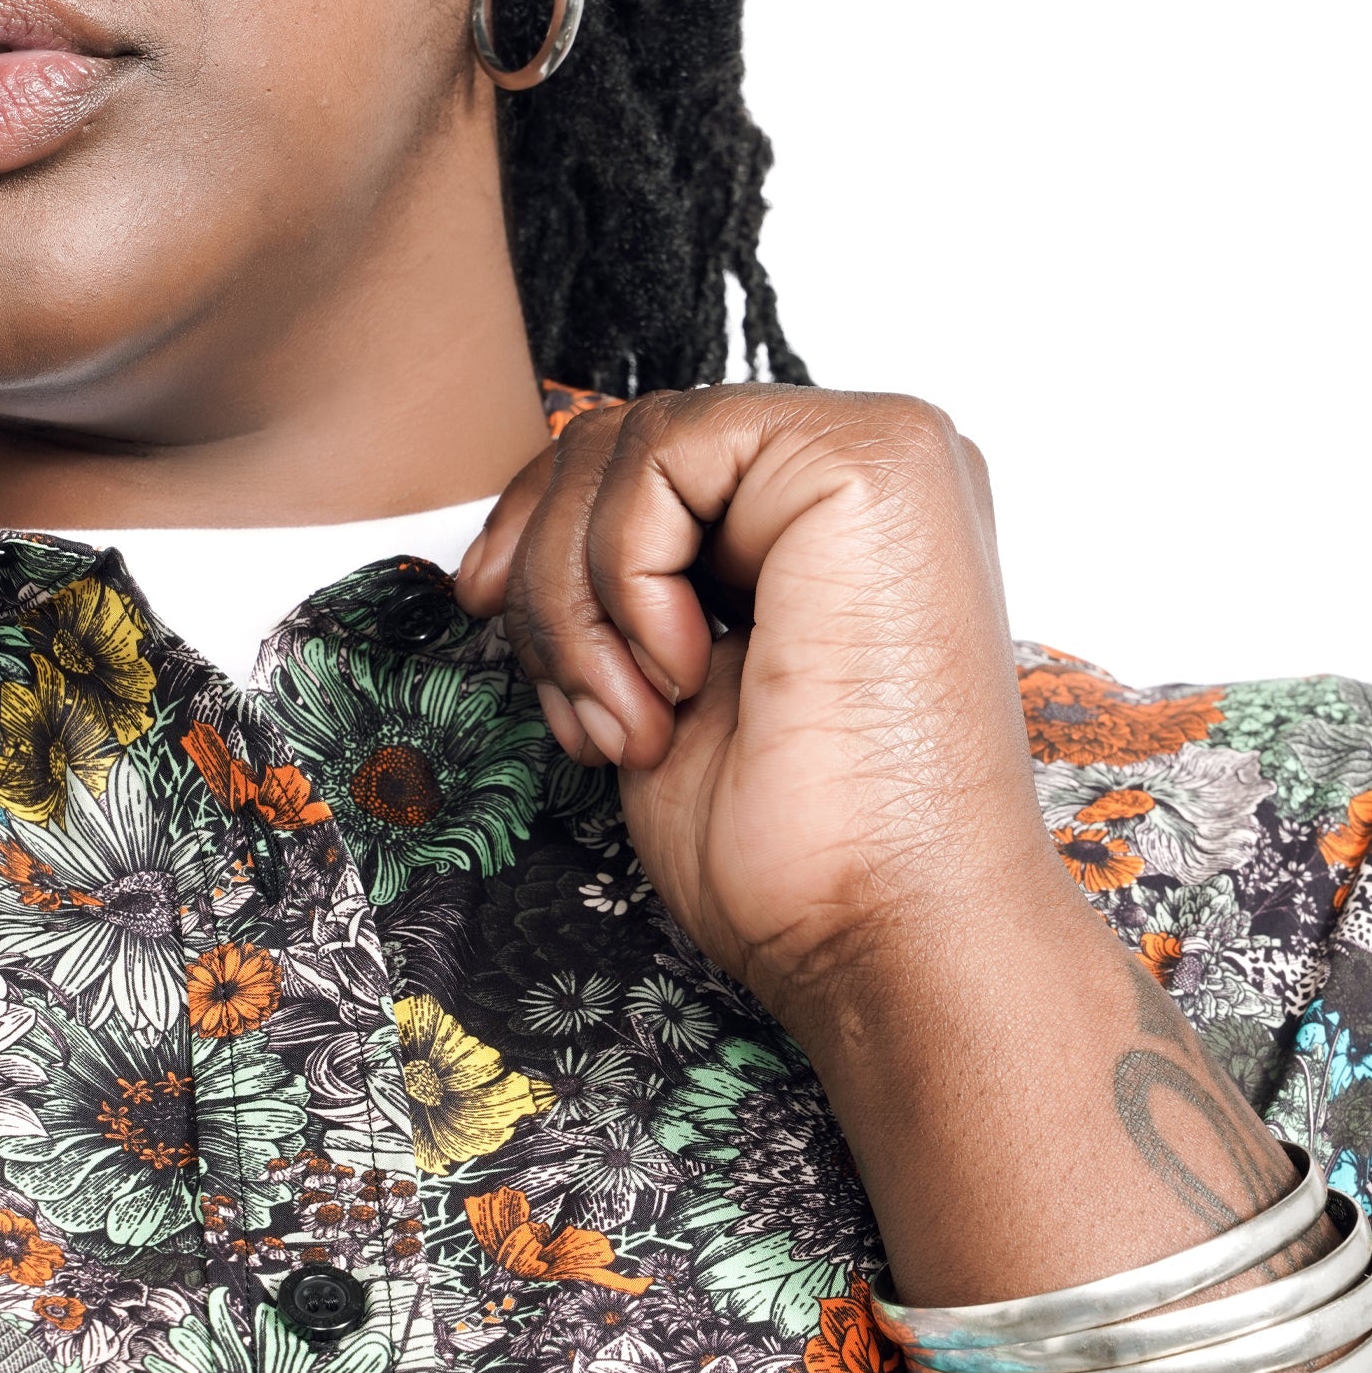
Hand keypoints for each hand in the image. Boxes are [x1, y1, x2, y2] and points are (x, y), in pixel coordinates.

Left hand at [456, 386, 1078, 1034]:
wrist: (887, 932)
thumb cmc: (792, 850)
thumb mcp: (664, 681)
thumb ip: (624, 580)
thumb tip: (520, 531)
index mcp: (834, 518)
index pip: (645, 459)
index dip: (538, 530)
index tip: (484, 612)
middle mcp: (868, 469)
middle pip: (625, 440)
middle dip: (545, 573)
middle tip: (577, 708)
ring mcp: (881, 453)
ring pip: (629, 443)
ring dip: (579, 598)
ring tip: (630, 719)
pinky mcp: (872, 458)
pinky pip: (664, 453)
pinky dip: (626, 574)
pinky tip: (682, 677)